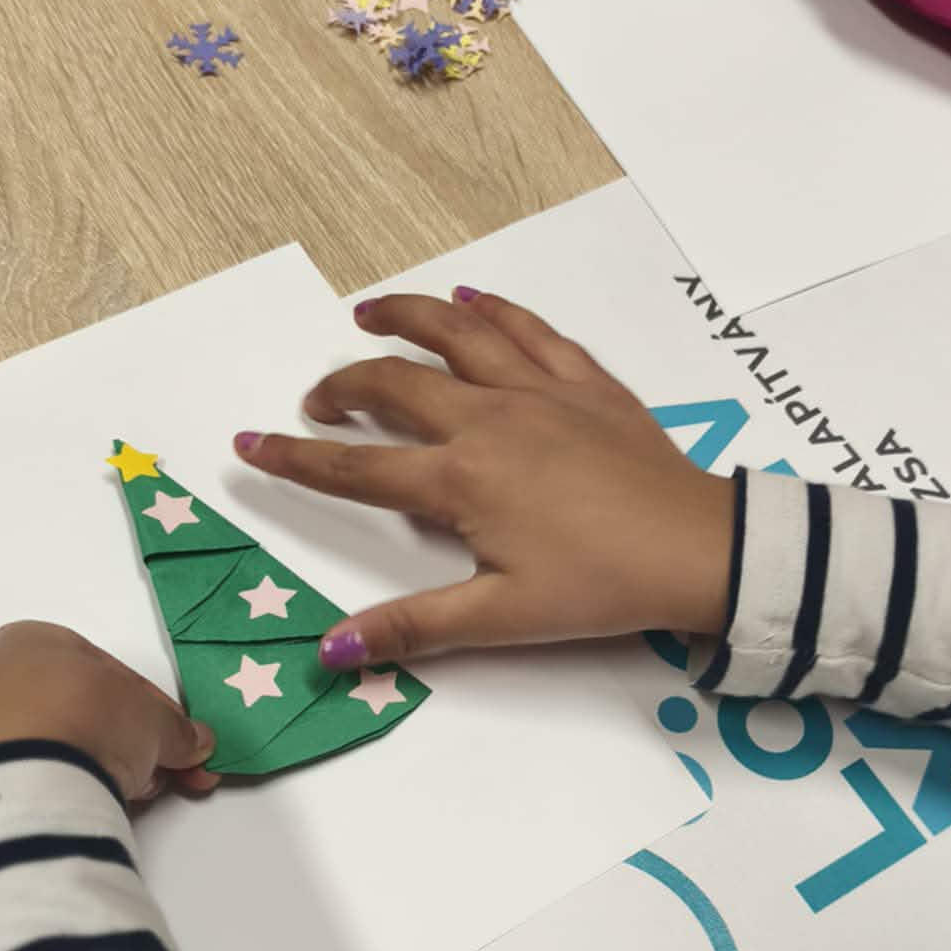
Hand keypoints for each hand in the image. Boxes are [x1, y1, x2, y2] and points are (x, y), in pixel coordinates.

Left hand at [0, 621, 218, 800]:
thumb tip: (195, 745)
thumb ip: (176, 730)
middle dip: (123, 749)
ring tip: (116, 803)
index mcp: (34, 640)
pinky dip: (42, 795)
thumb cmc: (88, 720)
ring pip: (39, 749)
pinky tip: (68, 815)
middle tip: (156, 782)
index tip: (180, 754)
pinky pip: (10, 782)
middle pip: (74, 714)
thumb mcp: (154, 721)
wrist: (13, 776)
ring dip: (86, 773)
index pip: (108, 678)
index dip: (154, 718)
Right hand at [234, 290, 734, 663]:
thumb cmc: (603, 586)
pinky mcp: (586, 382)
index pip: (357, 467)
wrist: (700, 548)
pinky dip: (494, 309)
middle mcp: (490, 420)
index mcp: (461, 480)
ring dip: (407, 318)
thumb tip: (332, 652)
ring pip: (457, 334)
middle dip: (344, 385)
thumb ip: (412, 628)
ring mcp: (539, 392)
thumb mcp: (501, 619)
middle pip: (396, 386)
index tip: (251, 445)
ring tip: (370, 312)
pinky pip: (529, 329)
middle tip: (318, 398)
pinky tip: (472, 297)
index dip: (297, 458)